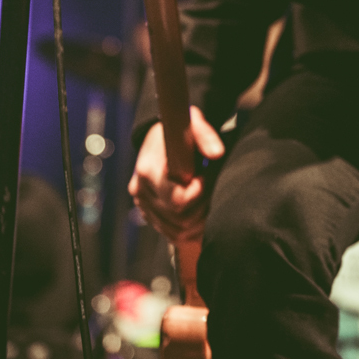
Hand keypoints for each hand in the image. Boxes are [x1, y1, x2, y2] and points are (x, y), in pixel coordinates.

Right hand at [128, 106, 224, 240]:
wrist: (161, 137)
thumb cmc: (179, 130)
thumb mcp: (192, 124)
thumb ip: (205, 136)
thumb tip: (217, 153)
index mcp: (148, 171)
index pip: (178, 200)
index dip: (199, 193)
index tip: (206, 177)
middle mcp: (142, 191)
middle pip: (180, 219)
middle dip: (202, 206)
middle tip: (209, 186)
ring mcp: (144, 205)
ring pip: (178, 232)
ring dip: (198, 220)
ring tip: (205, 196)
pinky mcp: (149, 214)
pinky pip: (173, 234)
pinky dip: (190, 229)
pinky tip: (199, 211)